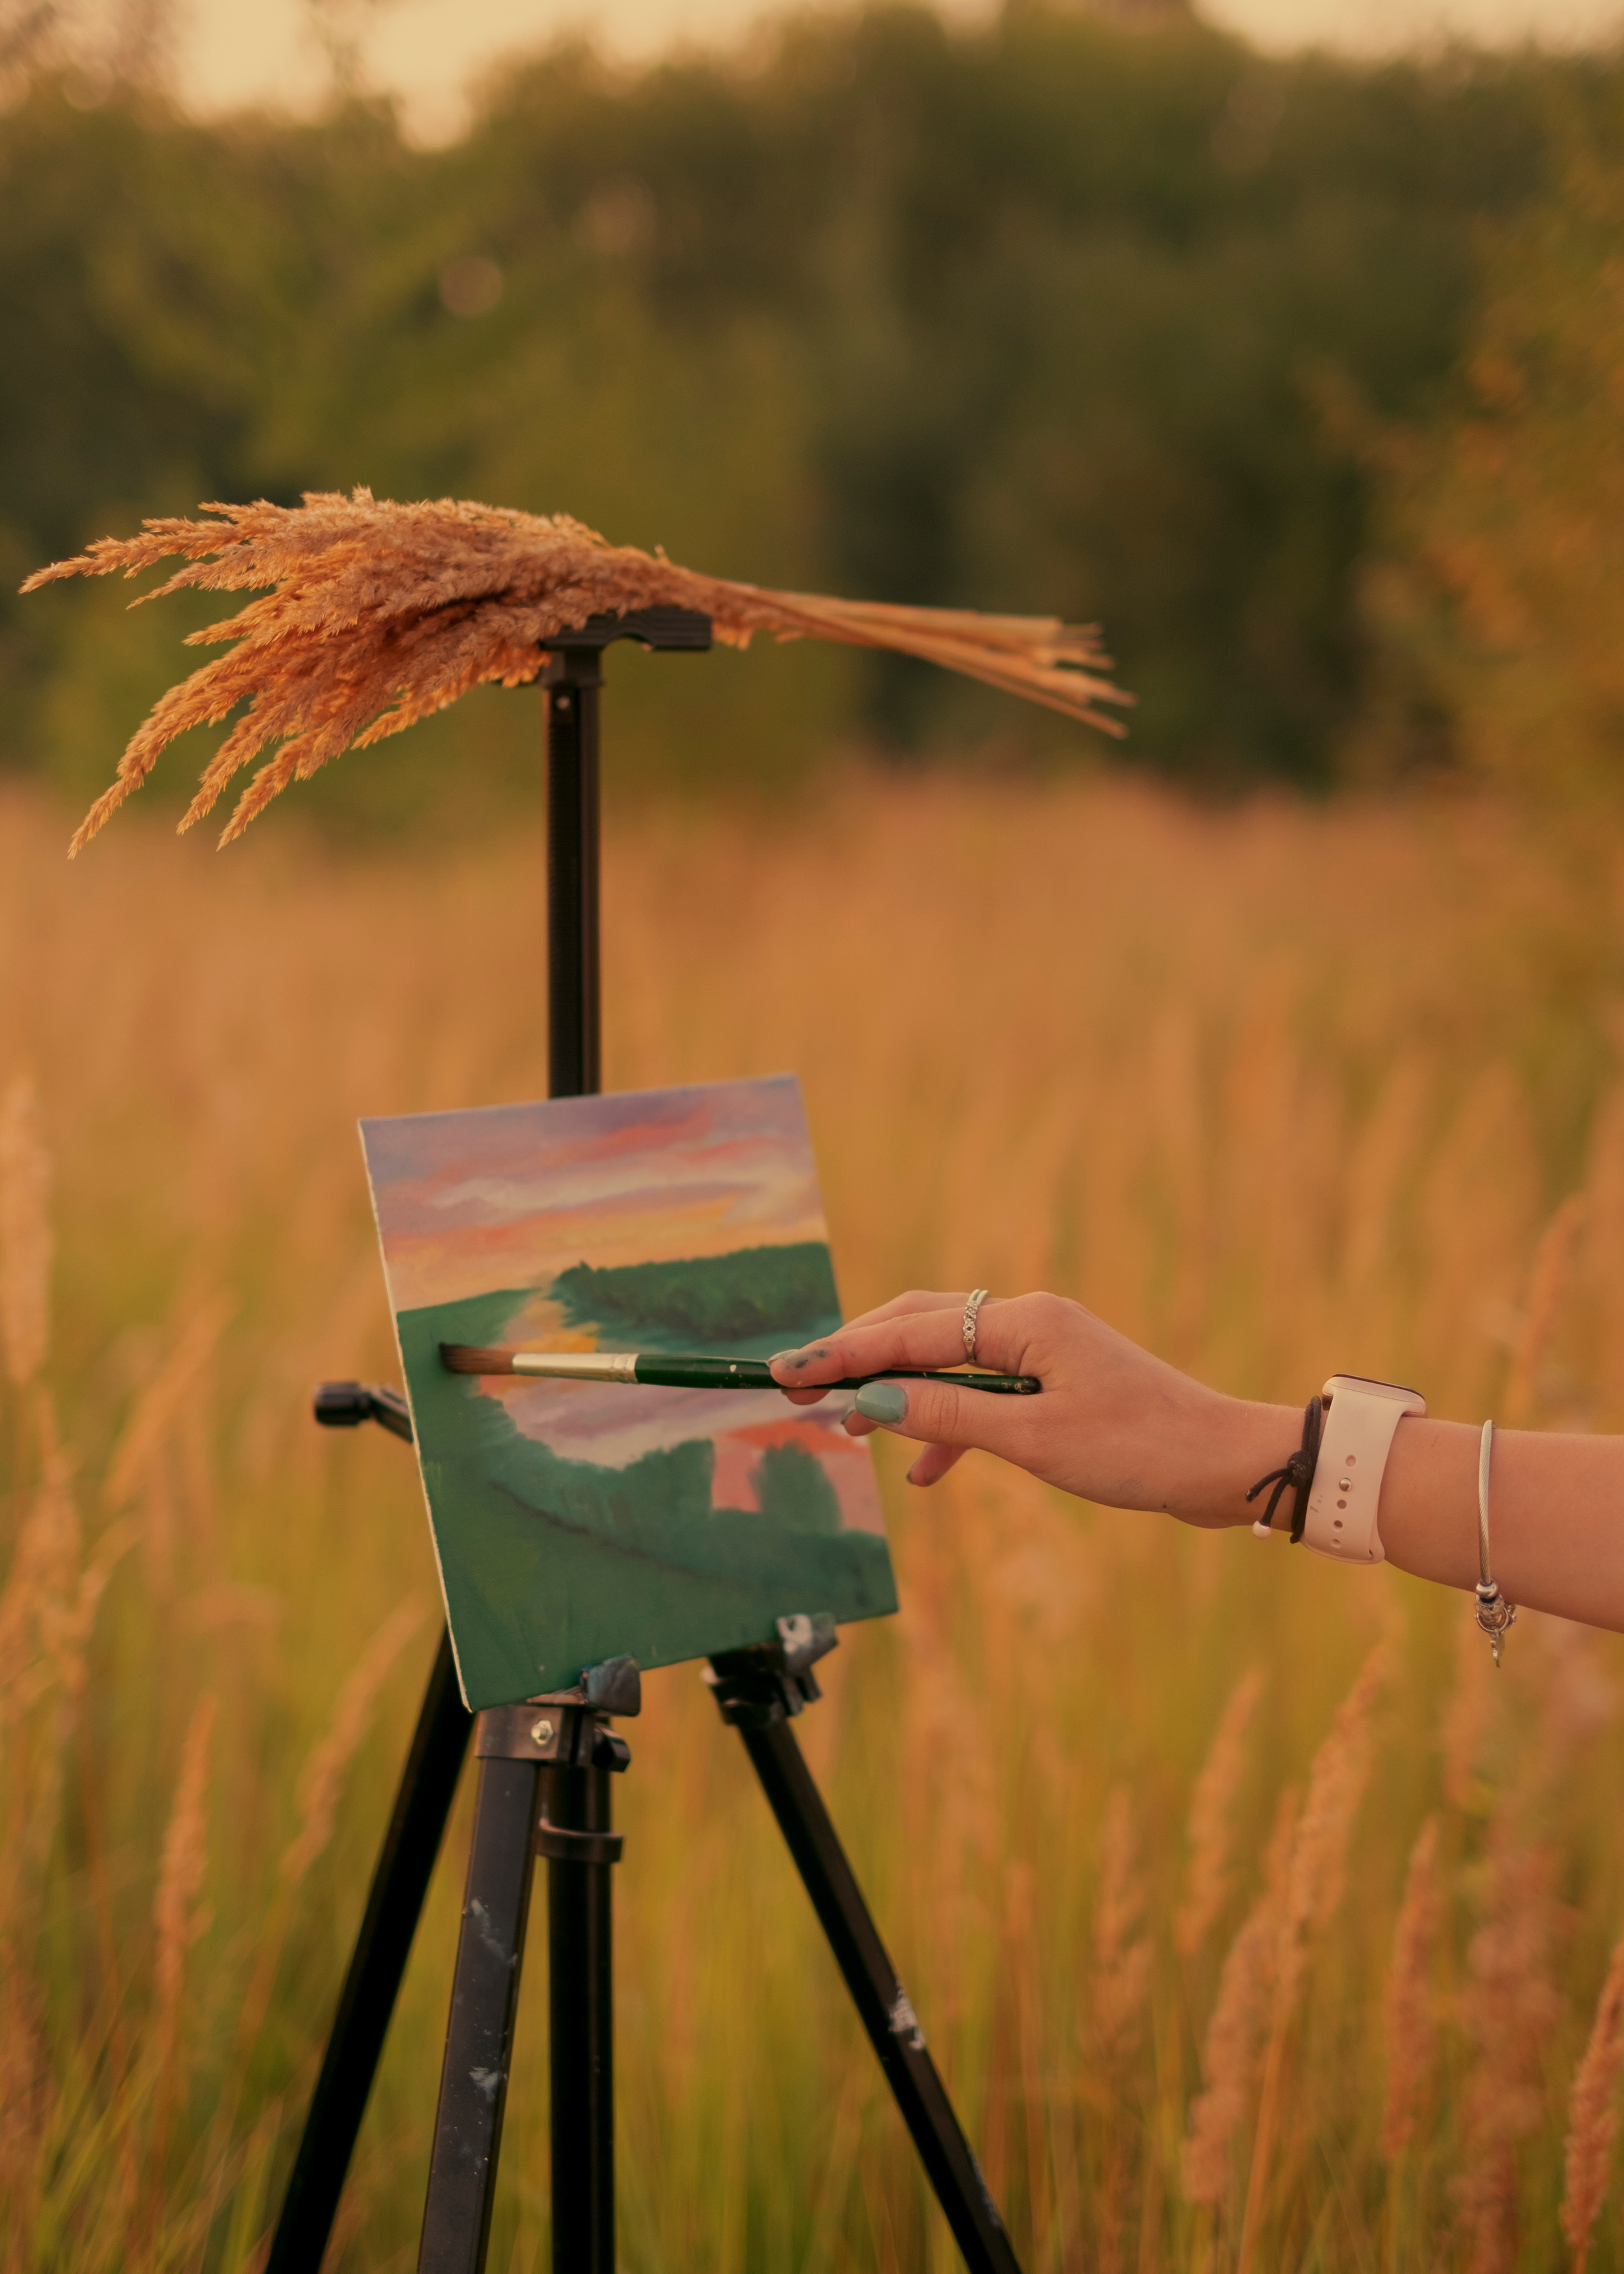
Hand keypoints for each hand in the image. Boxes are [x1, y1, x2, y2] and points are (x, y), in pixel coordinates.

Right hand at [770, 1289, 1293, 1526]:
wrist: (1223, 1465)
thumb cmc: (1139, 1450)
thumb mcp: (1033, 1440)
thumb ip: (949, 1418)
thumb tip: (872, 1401)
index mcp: (1024, 1323)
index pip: (909, 1332)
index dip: (841, 1354)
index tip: (784, 1374)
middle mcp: (1030, 1322)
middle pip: (921, 1327)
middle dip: (858, 1357)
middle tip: (798, 1389)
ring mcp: (1046, 1352)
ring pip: (947, 1361)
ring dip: (897, 1391)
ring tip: (849, 1428)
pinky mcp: (1060, 1386)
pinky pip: (982, 1394)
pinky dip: (946, 1424)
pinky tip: (924, 1472)